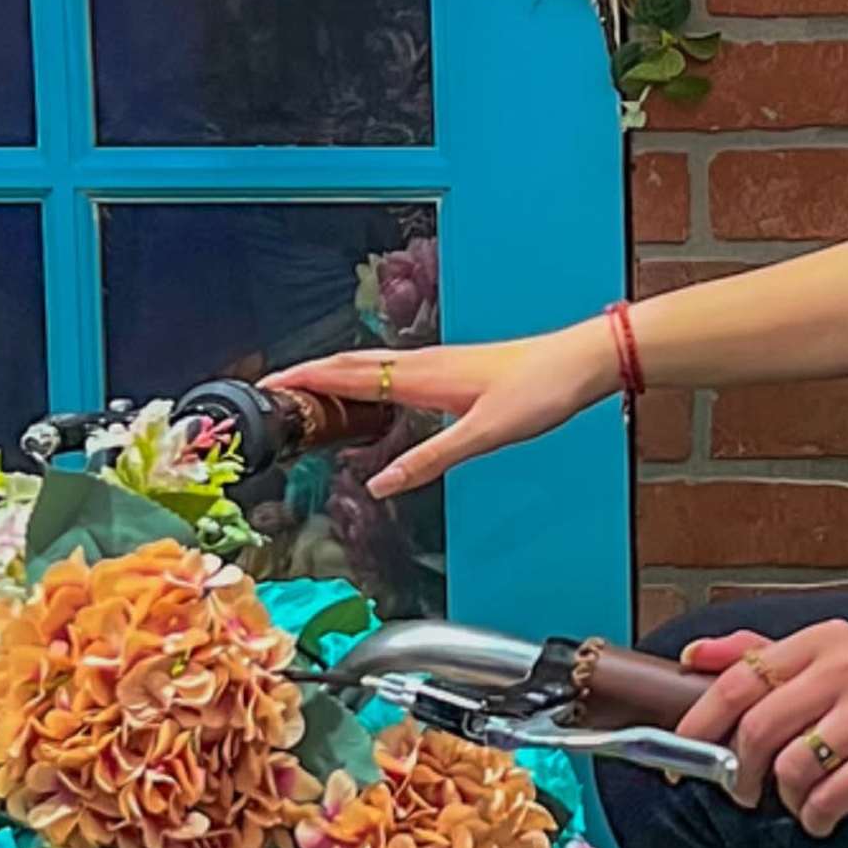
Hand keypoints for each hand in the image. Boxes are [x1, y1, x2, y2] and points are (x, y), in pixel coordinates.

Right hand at [264, 320, 610, 498]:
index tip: (268, 385)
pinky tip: (376, 392)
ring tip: (310, 389)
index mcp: (422, 375)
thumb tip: (381, 484)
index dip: (304, 379)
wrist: (579, 364)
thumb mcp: (481, 437)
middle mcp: (425, 363)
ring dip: (336, 374)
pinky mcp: (454, 369)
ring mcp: (439, 363)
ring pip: (373, 364)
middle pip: (352, 364)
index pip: (347, 374)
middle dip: (309, 374)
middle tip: (276, 388)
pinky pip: (395, 370)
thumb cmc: (538, 392)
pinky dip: (368, 377)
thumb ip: (427, 461)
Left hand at [678, 624, 847, 834]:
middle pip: (759, 723)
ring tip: (804, 802)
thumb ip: (768, 660)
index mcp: (831, 640)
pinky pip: (830, 795)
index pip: (742, 673)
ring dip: (787, 798)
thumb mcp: (837, 674)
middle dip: (740, 770)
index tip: (684, 748)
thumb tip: (696, 656)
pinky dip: (817, 817)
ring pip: (793, 764)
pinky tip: (828, 816)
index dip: (702, 717)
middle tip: (745, 791)